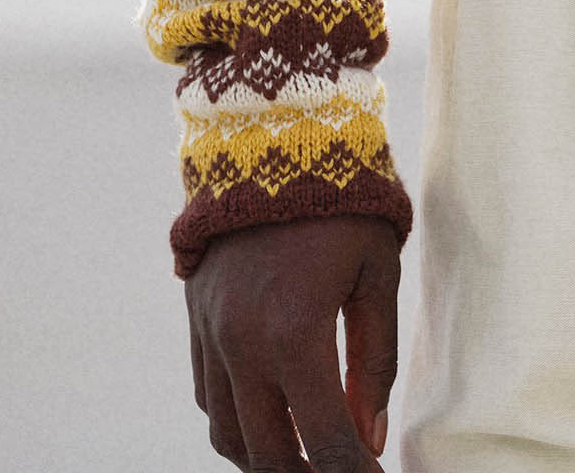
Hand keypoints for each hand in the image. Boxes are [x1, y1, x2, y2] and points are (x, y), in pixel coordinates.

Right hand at [186, 215, 401, 468]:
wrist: (273, 134)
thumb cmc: (343, 201)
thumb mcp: (378, 273)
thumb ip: (374, 361)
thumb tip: (369, 437)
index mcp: (295, 334)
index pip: (326, 440)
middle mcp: (242, 345)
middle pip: (269, 454)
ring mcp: (212, 335)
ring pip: (230, 436)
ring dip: (267, 458)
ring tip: (309, 457)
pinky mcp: (196, 320)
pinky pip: (208, 398)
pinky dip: (237, 424)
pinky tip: (271, 418)